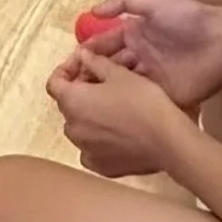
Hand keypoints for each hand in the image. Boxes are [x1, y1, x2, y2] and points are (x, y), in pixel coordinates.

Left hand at [46, 49, 192, 178]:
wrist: (167, 140)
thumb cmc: (142, 101)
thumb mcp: (119, 74)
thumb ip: (95, 62)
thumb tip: (81, 55)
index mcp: (72, 101)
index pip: (54, 83)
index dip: (66, 70)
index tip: (82, 64)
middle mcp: (72, 128)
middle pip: (68, 105)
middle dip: (81, 92)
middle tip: (103, 83)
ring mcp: (85, 150)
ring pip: (80, 128)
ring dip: (89, 117)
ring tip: (112, 108)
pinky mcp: (100, 167)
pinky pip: (91, 150)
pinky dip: (98, 140)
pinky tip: (115, 134)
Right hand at [84, 0, 221, 108]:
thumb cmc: (188, 18)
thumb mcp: (153, 2)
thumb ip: (121, 2)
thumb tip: (92, 10)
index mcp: (136, 34)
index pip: (104, 45)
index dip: (87, 53)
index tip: (69, 64)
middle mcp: (140, 57)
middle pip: (109, 68)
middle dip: (91, 75)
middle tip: (72, 87)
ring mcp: (153, 79)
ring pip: (122, 86)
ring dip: (106, 92)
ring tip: (86, 102)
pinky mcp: (166, 96)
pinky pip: (142, 101)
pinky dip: (127, 106)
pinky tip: (111, 112)